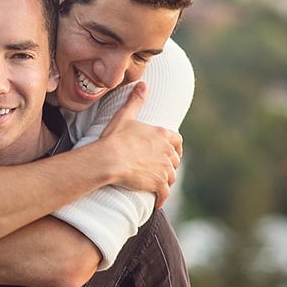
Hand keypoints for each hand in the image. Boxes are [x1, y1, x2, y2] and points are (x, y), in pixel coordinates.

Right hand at [99, 82, 182, 207]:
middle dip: (169, 166)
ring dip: (165, 182)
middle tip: (159, 170)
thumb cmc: (114, 138)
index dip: (175, 148)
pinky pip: (164, 194)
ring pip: (171, 178)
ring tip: (157, 186)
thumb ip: (135, 101)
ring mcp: (164, 168)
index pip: (177, 141)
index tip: (171, 153)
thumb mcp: (124, 117)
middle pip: (175, 161)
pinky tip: (157, 202)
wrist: (109, 159)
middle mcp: (167, 151)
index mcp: (161, 134)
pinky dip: (161, 198)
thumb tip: (142, 84)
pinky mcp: (158, 183)